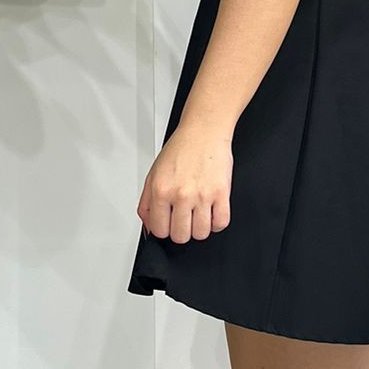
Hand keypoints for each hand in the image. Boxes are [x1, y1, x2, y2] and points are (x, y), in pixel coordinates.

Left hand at [137, 117, 232, 242]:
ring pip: (201, 233)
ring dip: (200, 228)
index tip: (169, 223)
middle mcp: (181, 194)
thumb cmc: (180, 149)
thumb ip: (147, 203)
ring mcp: (202, 195)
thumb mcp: (153, 174)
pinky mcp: (222, 193)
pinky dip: (217, 223)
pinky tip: (212, 212)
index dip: (165, 229)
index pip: (160, 230)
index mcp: (161, 190)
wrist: (203, 131)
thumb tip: (150, 227)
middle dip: (182, 231)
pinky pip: (221, 223)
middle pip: (181, 236)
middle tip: (184, 219)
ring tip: (198, 215)